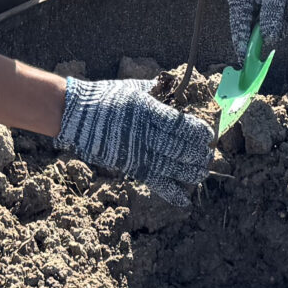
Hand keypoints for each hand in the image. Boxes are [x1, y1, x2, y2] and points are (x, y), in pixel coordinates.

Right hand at [57, 78, 213, 204]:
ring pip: (172, 167)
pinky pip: (155, 182)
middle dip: (199, 153)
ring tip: (202, 171)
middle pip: (180, 148)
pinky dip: (171, 193)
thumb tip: (176, 87)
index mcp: (148, 110)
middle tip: (209, 153)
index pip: (180, 125)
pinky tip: (185, 200)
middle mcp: (145, 133)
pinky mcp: (132, 167)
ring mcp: (138, 152)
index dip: (198, 132)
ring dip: (192, 172)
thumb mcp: (134, 88)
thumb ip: (157, 91)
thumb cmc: (107, 97)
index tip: (208, 135)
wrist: (77, 115)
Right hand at [225, 0, 287, 61]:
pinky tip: (286, 2)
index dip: (243, 45)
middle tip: (282, 21)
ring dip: (278, 20)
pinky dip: (280, 14)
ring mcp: (251, 2)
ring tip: (286, 3)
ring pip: (265, 24)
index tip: (246, 61)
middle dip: (269, 29)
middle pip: (253, 28)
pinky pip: (271, 17)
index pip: (238, 27)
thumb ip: (270, 18)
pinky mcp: (262, 2)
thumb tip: (267, 41)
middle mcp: (241, 1)